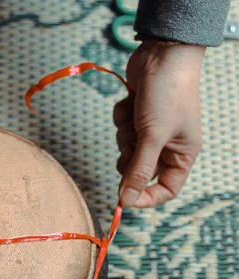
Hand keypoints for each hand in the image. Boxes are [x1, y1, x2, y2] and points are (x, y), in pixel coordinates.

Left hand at [114, 42, 204, 207]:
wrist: (162, 54)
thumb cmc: (167, 94)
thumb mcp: (153, 136)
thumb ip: (139, 170)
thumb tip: (126, 201)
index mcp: (182, 153)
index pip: (166, 189)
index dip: (146, 197)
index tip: (124, 199)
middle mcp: (168, 144)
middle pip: (140, 170)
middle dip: (130, 158)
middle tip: (131, 144)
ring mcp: (151, 129)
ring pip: (126, 148)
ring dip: (124, 134)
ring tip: (134, 117)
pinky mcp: (136, 115)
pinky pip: (120, 128)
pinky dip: (121, 117)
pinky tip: (130, 102)